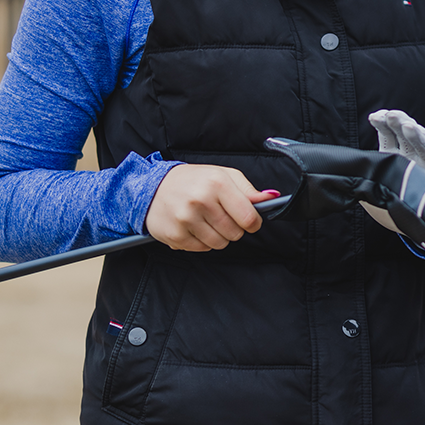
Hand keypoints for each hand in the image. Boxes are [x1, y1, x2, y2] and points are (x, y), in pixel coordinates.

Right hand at [145, 164, 264, 251]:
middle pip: (235, 233)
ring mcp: (186, 219)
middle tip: (221, 216)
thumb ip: (248, 189)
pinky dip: (202, 242)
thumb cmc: (194, 181)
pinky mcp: (175, 235)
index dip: (253, 223)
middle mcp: (201, 200)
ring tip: (206, 221)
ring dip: (218, 236)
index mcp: (217, 183)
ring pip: (220, 244)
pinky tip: (194, 227)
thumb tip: (271, 198)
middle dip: (234, 228)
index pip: (248, 217)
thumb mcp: (223, 175)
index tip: (249, 221)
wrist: (153, 187)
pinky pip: (202, 249)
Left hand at [263, 130, 424, 262]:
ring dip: (422, 136)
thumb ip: (350, 175)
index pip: (390, 132)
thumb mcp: (373, 186)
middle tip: (394, 118)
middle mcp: (417, 156)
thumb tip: (307, 164)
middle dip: (402, 125)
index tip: (376, 116)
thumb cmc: (399, 197)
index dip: (385, 122)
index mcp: (398, 154)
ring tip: (414, 128)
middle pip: (409, 135)